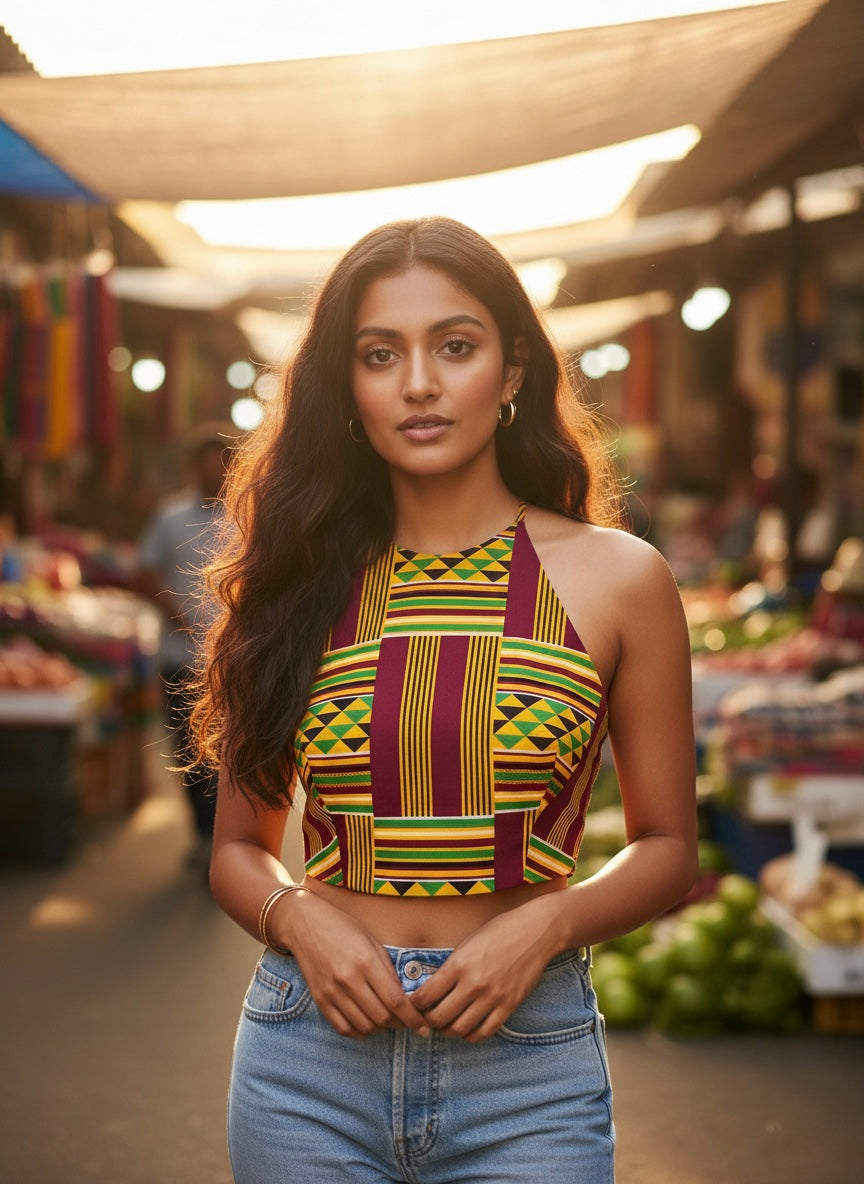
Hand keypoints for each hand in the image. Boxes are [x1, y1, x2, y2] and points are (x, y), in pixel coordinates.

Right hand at [269, 890, 431, 1039]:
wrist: (304, 924)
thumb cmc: (342, 927)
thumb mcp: (372, 941)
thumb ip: (388, 970)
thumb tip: (404, 998)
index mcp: (365, 962)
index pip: (396, 1001)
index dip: (413, 1019)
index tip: (424, 1028)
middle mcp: (348, 980)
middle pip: (381, 1018)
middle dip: (400, 1024)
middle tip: (407, 1020)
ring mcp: (332, 993)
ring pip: (364, 1027)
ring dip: (381, 1028)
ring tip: (388, 1019)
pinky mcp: (320, 1000)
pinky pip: (343, 1028)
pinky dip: (359, 1032)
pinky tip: (367, 1023)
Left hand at [409, 897, 562, 1041]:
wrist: (536, 932)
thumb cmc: (500, 931)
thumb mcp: (467, 943)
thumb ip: (451, 967)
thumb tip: (432, 988)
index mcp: (458, 964)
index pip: (425, 995)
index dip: (414, 1004)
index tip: (413, 1005)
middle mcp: (473, 983)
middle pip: (439, 1017)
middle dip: (428, 1020)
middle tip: (427, 1017)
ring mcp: (492, 997)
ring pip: (460, 1029)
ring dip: (448, 1030)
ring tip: (446, 1025)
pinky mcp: (509, 1006)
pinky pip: (485, 1032)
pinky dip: (471, 1035)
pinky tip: (467, 1029)